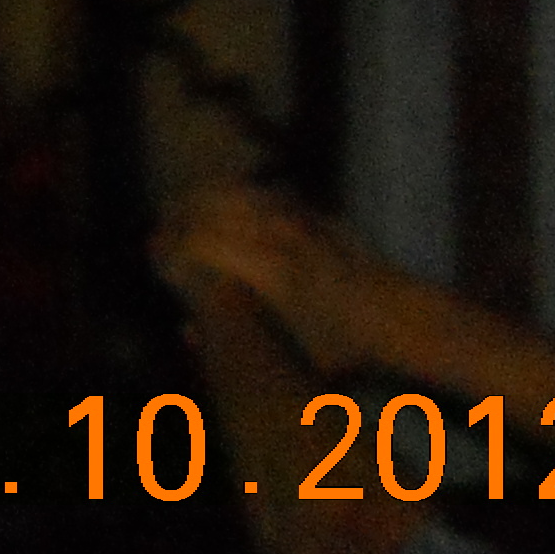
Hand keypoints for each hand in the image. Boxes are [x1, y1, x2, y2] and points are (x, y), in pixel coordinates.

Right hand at [154, 181, 385, 372]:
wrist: (401, 317)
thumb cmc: (344, 349)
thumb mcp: (289, 363)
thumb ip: (234, 348)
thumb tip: (185, 332)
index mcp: (268, 271)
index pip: (201, 243)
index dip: (171, 246)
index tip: (154, 254)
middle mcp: (279, 235)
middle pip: (210, 209)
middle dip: (177, 218)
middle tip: (159, 232)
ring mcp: (297, 217)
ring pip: (233, 191)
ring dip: (201, 198)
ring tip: (179, 210)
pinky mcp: (311, 211)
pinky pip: (260, 190)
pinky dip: (232, 192)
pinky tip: (220, 201)